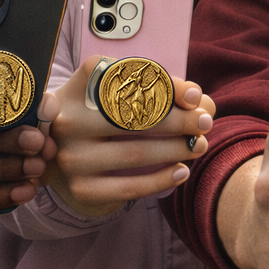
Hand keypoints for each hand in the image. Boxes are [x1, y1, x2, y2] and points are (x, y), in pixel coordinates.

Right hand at [38, 56, 213, 216]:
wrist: (63, 159)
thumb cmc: (105, 119)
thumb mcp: (124, 96)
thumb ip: (162, 90)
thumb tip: (197, 100)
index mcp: (79, 87)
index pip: (126, 79)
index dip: (165, 87)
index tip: (196, 97)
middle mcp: (68, 120)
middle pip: (132, 118)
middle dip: (178, 121)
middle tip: (205, 122)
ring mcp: (71, 157)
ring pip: (135, 153)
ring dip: (175, 150)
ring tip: (199, 145)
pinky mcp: (81, 188)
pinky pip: (129, 187)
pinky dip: (161, 179)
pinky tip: (182, 171)